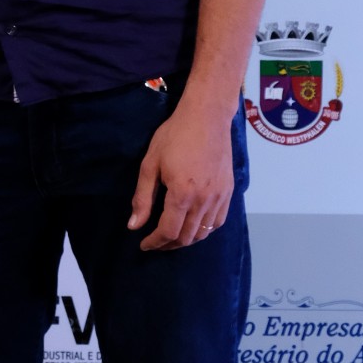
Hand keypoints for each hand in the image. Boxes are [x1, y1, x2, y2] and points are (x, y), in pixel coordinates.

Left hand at [128, 101, 233, 251]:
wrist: (207, 117)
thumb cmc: (175, 136)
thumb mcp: (150, 164)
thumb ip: (142, 198)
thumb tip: (134, 225)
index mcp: (182, 194)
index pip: (168, 232)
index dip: (155, 242)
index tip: (144, 244)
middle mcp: (204, 200)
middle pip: (186, 237)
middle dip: (168, 245)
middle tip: (155, 243)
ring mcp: (219, 197)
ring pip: (203, 232)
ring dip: (186, 240)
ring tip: (172, 237)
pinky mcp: (228, 191)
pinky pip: (218, 221)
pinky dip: (205, 230)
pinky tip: (193, 226)